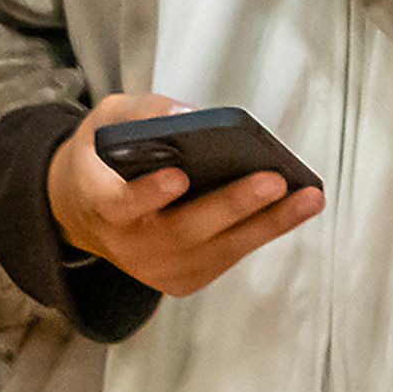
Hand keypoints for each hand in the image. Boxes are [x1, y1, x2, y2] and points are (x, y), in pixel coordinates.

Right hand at [49, 90, 321, 296]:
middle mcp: (128, 245)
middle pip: (183, 231)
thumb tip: (187, 113)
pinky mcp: (182, 279)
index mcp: (99, 203)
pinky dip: (261, 232)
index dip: (148, 194)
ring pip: (216, 250)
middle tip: (274, 180)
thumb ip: (140, 112)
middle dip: (232, 205)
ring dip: (267, 224)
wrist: (84, 214)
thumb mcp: (105, 122)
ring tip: (308, 197)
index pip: (120, 204)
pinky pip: (226, 256)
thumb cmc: (102, 161)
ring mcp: (156, 268)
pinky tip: (295, 208)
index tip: (178, 176)